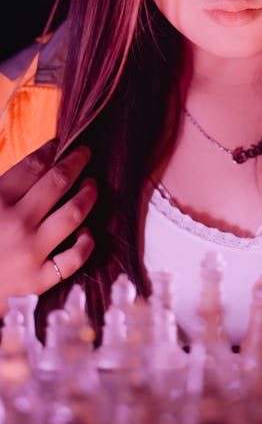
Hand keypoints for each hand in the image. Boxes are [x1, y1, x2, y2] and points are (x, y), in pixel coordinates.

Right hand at [0, 138, 96, 314]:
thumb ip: (1, 187)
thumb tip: (31, 166)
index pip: (32, 166)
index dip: (50, 151)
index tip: (58, 143)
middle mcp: (16, 223)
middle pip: (58, 182)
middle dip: (75, 162)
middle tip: (84, 153)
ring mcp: (30, 252)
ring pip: (73, 213)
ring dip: (87, 194)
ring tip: (91, 185)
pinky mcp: (38, 280)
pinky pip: (75, 257)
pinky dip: (86, 242)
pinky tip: (86, 232)